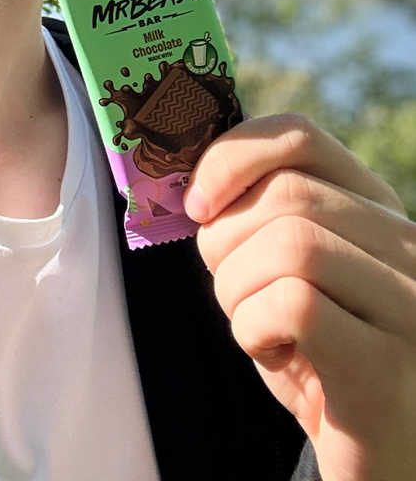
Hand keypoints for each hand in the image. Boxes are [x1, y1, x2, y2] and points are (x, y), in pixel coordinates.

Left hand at [184, 113, 415, 480]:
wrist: (376, 457)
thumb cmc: (317, 359)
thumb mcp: (288, 272)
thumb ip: (260, 217)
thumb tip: (188, 177)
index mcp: (376, 208)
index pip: (298, 134)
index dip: (230, 156)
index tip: (198, 204)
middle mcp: (406, 245)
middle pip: (283, 193)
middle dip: (225, 241)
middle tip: (233, 291)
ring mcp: (407, 302)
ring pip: (289, 243)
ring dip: (238, 289)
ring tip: (256, 327)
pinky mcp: (388, 363)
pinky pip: (293, 305)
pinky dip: (255, 330)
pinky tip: (277, 356)